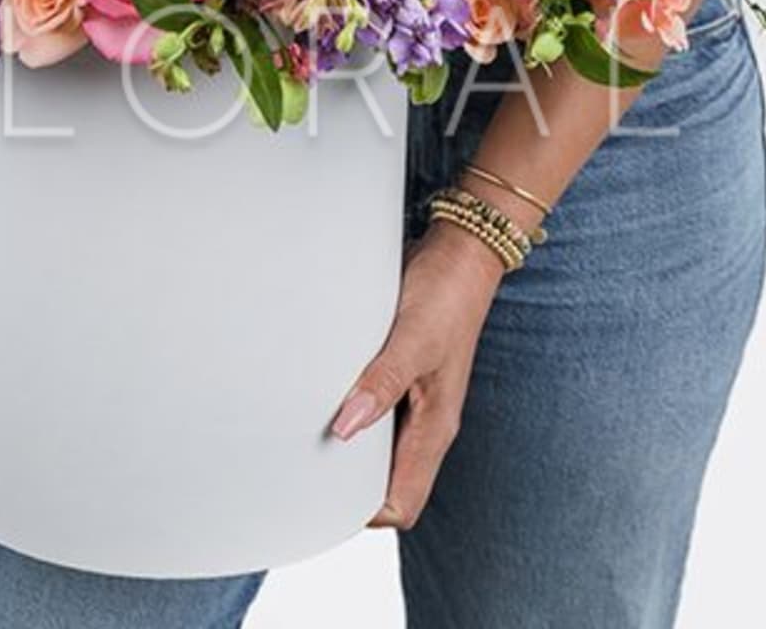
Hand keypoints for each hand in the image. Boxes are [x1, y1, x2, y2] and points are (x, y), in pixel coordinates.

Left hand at [330, 220, 502, 528]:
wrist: (460, 252)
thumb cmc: (447, 294)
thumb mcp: (413, 339)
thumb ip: (382, 383)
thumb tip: (345, 428)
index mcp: (436, 427)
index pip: (403, 502)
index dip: (367, 512)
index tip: (325, 497)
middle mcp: (426, 421)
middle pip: (386, 481)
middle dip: (349, 484)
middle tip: (305, 465)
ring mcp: (415, 399)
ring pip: (378, 445)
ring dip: (348, 443)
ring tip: (307, 431)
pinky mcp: (401, 373)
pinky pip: (374, 407)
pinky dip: (350, 407)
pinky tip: (326, 392)